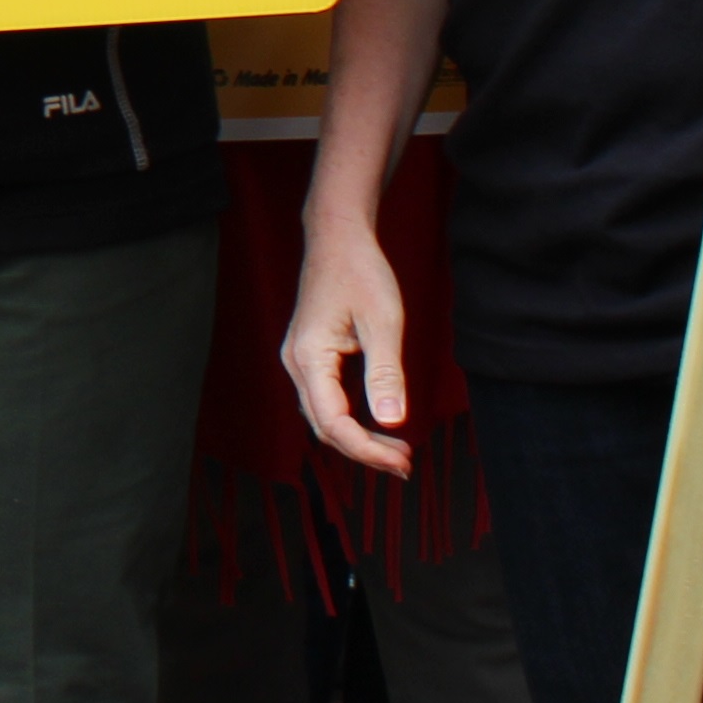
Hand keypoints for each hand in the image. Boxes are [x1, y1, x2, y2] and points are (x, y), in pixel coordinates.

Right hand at [281, 210, 416, 475]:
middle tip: (406, 464)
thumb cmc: (361, 272)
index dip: (367, 449)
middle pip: (324, 426)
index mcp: (309, 357)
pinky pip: (325, 400)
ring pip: (323, 416)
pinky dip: (351, 420)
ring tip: (397, 451)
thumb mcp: (383, 322)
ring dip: (358, 438)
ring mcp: (300, 361)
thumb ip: (385, 374)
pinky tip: (377, 424)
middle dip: (364, 451)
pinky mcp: (311, 357)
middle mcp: (297, 364)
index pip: (333, 422)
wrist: (337, 238)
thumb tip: (392, 422)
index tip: (404, 460)